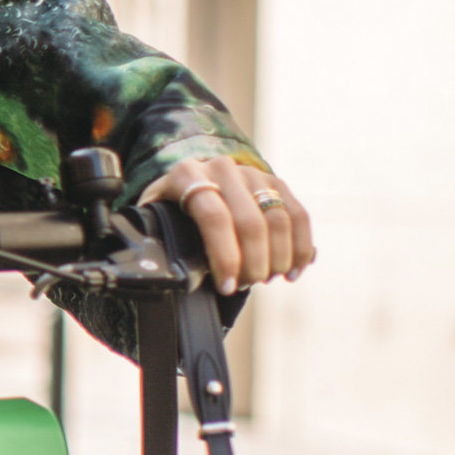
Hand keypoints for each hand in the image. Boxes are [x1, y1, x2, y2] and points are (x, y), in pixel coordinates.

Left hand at [138, 154, 315, 295]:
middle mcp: (222, 168)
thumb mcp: (153, 220)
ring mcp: (253, 173)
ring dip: (278, 258)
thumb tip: (170, 274)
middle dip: (253, 263)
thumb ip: (157, 239)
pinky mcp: (276, 182)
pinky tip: (293, 272)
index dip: (225, 256)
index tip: (228, 287)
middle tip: (246, 285)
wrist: (190, 180)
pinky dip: (301, 247)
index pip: (214, 217)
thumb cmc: (169, 211)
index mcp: (186, 175)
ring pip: (278, 219)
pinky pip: (298, 216)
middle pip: (250, 222)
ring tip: (267, 279)